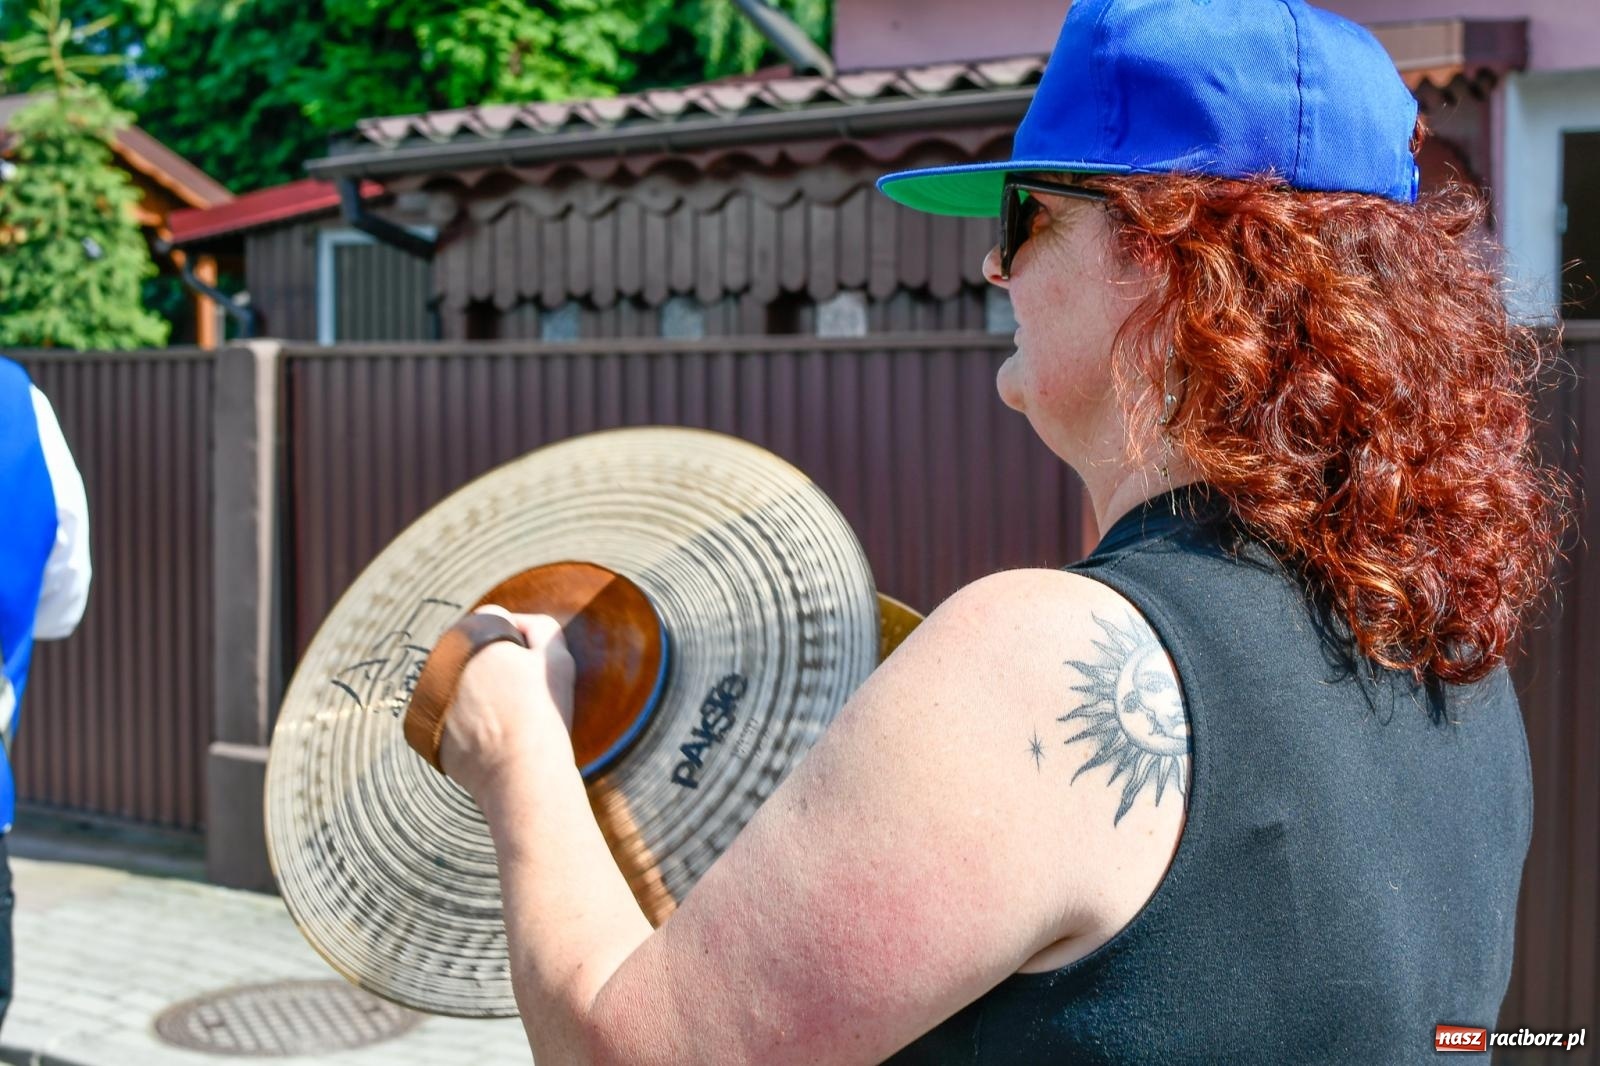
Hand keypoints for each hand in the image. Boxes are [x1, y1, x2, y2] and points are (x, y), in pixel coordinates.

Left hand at [437, 607, 575, 802]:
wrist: (519, 772)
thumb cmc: (543, 713)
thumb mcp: (557, 657)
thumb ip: (541, 627)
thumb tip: (519, 625)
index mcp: (474, 637)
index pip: (491, 618)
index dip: (515, 636)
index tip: (528, 662)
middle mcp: (443, 661)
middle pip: (470, 649)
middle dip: (490, 662)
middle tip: (517, 692)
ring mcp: (429, 695)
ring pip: (454, 680)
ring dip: (473, 688)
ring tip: (503, 716)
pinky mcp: (423, 729)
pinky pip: (444, 713)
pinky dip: (460, 719)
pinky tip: (487, 736)